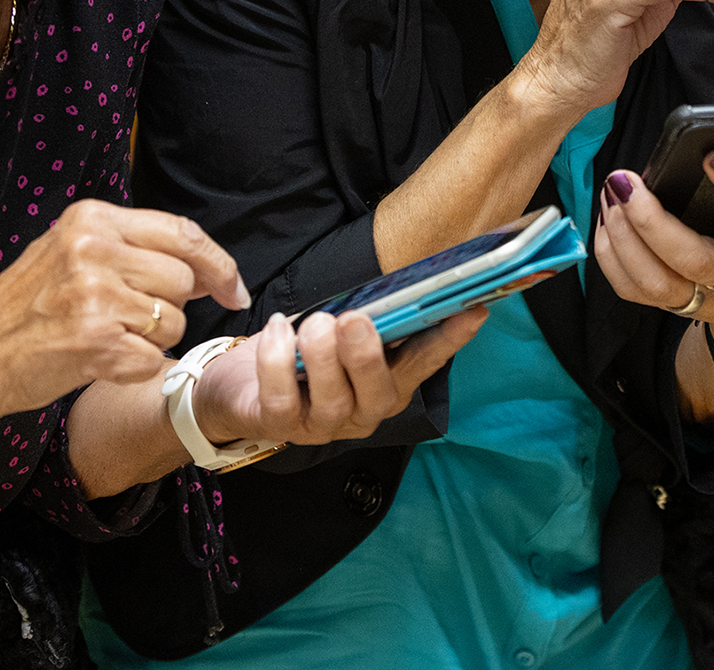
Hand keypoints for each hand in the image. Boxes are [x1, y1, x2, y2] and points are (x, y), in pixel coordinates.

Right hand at [0, 199, 248, 419]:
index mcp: (92, 219)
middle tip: (128, 318)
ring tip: (104, 336)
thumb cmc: (25, 308)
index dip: (218, 264)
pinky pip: (152, 359)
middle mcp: (94, 249)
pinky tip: (97, 360)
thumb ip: (130, 247)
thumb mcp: (70, 251)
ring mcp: (94, 295)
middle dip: (170, 307)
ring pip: (174, 322)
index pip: (183, 233)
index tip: (233, 289)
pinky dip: (134, 368)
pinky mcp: (94, 342)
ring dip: (151, 339)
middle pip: (183, 280)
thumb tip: (204, 266)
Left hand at [190, 307, 486, 447]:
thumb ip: (371, 319)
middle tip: (354, 319)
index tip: (473, 311)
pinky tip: (278, 329)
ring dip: (322, 354)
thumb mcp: (339, 334)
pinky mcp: (280, 426)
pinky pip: (282, 397)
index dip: (449, 340)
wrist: (240, 387)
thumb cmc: (301, 354)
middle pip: (379, 392)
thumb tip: (402, 286)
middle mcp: (362, 412)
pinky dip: (277, 360)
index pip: (425, 363)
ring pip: (334, 398)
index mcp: (387, 385)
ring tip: (314, 322)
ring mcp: (322, 425)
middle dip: (367, 354)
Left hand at [593, 152, 713, 353]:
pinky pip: (634, 291)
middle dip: (651, 220)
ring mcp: (705, 299)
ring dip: (622, 239)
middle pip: (692, 259)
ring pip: (655, 282)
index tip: (713, 155)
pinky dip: (612, 257)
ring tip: (610, 194)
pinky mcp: (676, 307)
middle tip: (625, 181)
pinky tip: (607, 220)